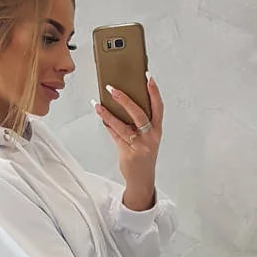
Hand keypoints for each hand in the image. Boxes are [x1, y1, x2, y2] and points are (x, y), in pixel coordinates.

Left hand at [92, 76, 163, 202]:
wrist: (142, 179)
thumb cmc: (144, 155)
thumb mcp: (148, 138)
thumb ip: (140, 123)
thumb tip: (124, 103)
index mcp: (157, 130)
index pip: (158, 107)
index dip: (154, 92)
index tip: (148, 77)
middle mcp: (150, 136)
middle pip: (139, 114)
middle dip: (124, 99)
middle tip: (112, 88)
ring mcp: (139, 145)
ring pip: (122, 125)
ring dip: (108, 113)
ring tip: (98, 104)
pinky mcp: (127, 152)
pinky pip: (115, 135)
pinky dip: (107, 125)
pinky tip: (101, 116)